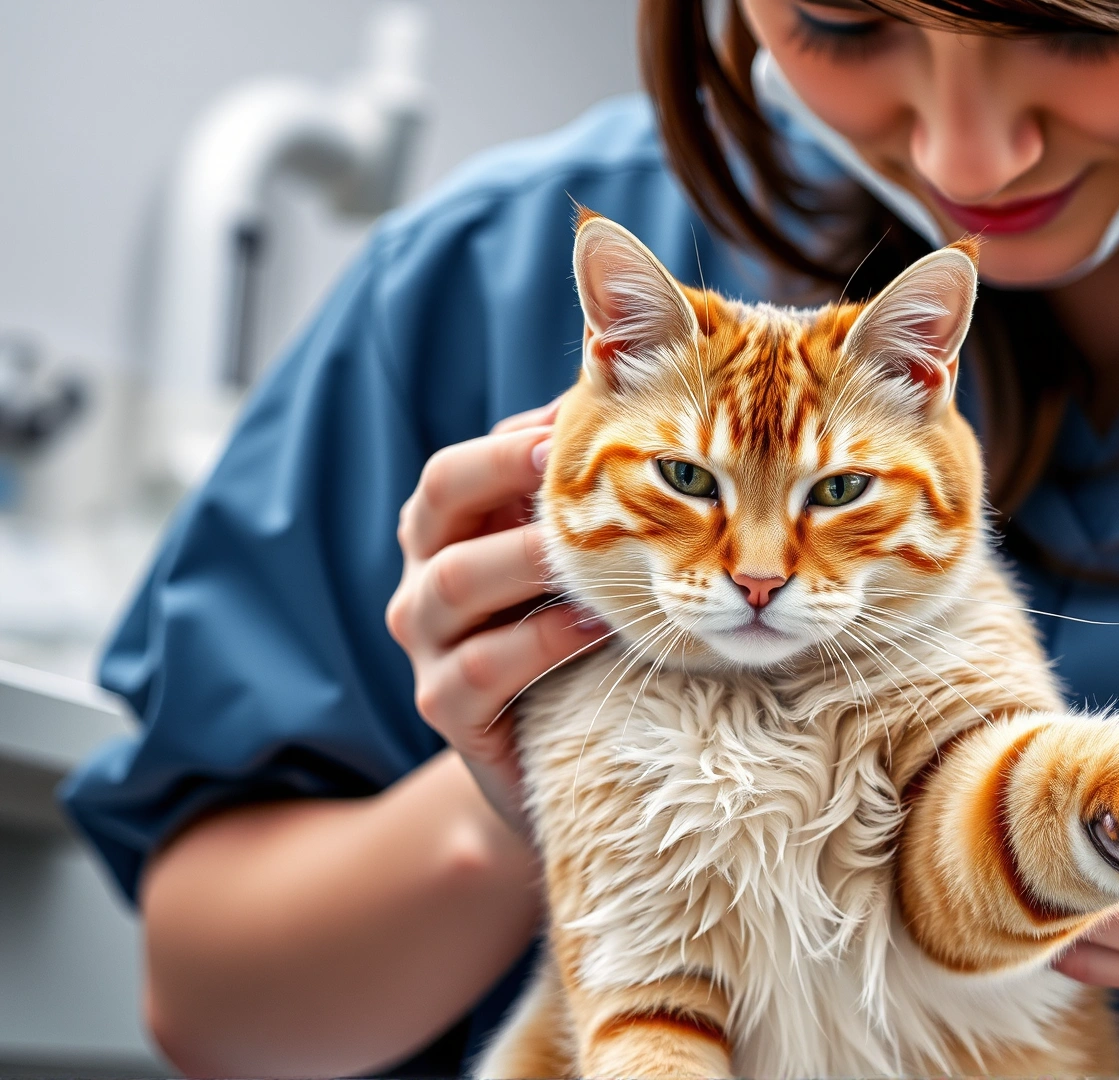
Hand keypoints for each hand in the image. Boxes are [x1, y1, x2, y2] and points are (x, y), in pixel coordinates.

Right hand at [385, 399, 609, 835]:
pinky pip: (477, 668)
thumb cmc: (580, 637)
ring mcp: (426, 646)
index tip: (573, 426)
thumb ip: (585, 501)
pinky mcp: (447, 708)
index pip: (454, 469)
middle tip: (568, 466)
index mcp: (447, 532)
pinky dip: (539, 641)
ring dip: (526, 558)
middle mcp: (423, 578)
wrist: (569, 755)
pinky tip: (596, 627)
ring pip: (452, 582)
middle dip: (500, 473)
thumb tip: (629, 413)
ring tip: (592, 552)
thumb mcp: (578, 564)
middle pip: (434, 503)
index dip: (509, 445)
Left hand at [1053, 787, 1118, 1073]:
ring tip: (1034, 868)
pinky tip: (1049, 913)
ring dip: (1063, 906)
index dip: (1092, 831)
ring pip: (1100, 943)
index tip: (1058, 808)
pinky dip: (1073, 943)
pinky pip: (1107, 972)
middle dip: (1071, 866)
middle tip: (1034, 833)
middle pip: (1114, 903)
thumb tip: (1092, 780)